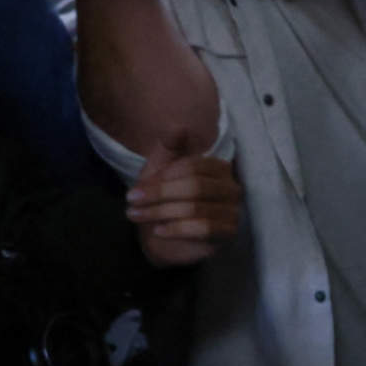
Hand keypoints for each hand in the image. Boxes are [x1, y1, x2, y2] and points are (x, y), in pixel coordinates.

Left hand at [126, 146, 242, 265]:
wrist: (166, 238)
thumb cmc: (165, 201)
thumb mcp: (160, 172)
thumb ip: (168, 148)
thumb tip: (178, 127)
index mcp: (218, 168)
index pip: (192, 167)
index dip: (162, 177)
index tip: (136, 189)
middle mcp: (231, 187)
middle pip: (195, 186)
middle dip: (159, 194)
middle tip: (131, 201)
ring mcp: (233, 210)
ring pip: (195, 208)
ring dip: (160, 212)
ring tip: (136, 215)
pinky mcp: (229, 233)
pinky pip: (202, 229)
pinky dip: (176, 229)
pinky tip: (158, 231)